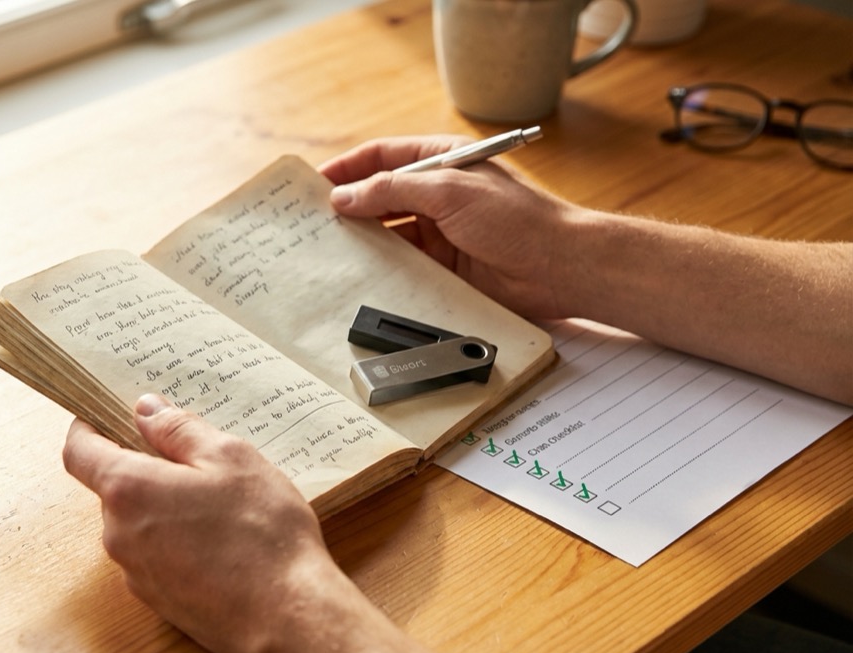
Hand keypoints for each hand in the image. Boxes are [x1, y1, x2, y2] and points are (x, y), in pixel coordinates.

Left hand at [62, 394, 446, 652]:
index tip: (106, 413)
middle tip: (197, 460)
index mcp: (128, 490)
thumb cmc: (262, 534)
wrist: (287, 617)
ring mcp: (136, 573)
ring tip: (220, 504)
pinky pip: (156, 555)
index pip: (79, 451)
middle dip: (147, 468)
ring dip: (167, 507)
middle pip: (115, 487)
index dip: (88, 426)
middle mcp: (119, 534)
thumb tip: (146, 410)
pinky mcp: (158, 600)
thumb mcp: (230, 458)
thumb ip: (180, 429)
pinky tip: (222, 541)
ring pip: (139, 523)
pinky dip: (178, 541)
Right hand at [319, 135, 583, 318]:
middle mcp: (438, 194)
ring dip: (362, 242)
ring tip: (328, 251)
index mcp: (442, 161)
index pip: (383, 157)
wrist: (560, 267)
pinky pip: (404, 266)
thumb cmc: (517, 218)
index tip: (314, 183)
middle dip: (348, 207)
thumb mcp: (450, 192)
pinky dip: (382, 269)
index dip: (347, 167)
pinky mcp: (444, 267)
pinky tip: (360, 275)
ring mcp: (441, 231)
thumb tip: (345, 196)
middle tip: (312, 222)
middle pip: (380, 196)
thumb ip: (393, 191)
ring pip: (388, 234)